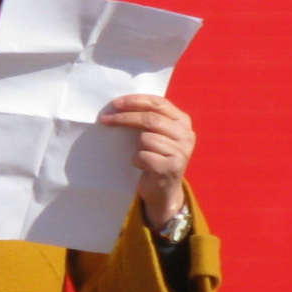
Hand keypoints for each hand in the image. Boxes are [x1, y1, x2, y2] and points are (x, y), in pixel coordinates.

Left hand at [99, 95, 194, 229]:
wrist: (164, 190)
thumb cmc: (156, 157)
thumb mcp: (157, 134)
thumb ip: (148, 118)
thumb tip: (119, 104)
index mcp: (183, 121)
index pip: (159, 103)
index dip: (136, 101)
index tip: (115, 103)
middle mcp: (186, 135)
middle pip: (150, 119)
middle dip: (125, 117)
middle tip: (105, 119)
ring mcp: (181, 153)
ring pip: (145, 139)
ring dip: (135, 147)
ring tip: (141, 155)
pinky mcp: (171, 169)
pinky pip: (143, 156)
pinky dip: (137, 161)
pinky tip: (143, 167)